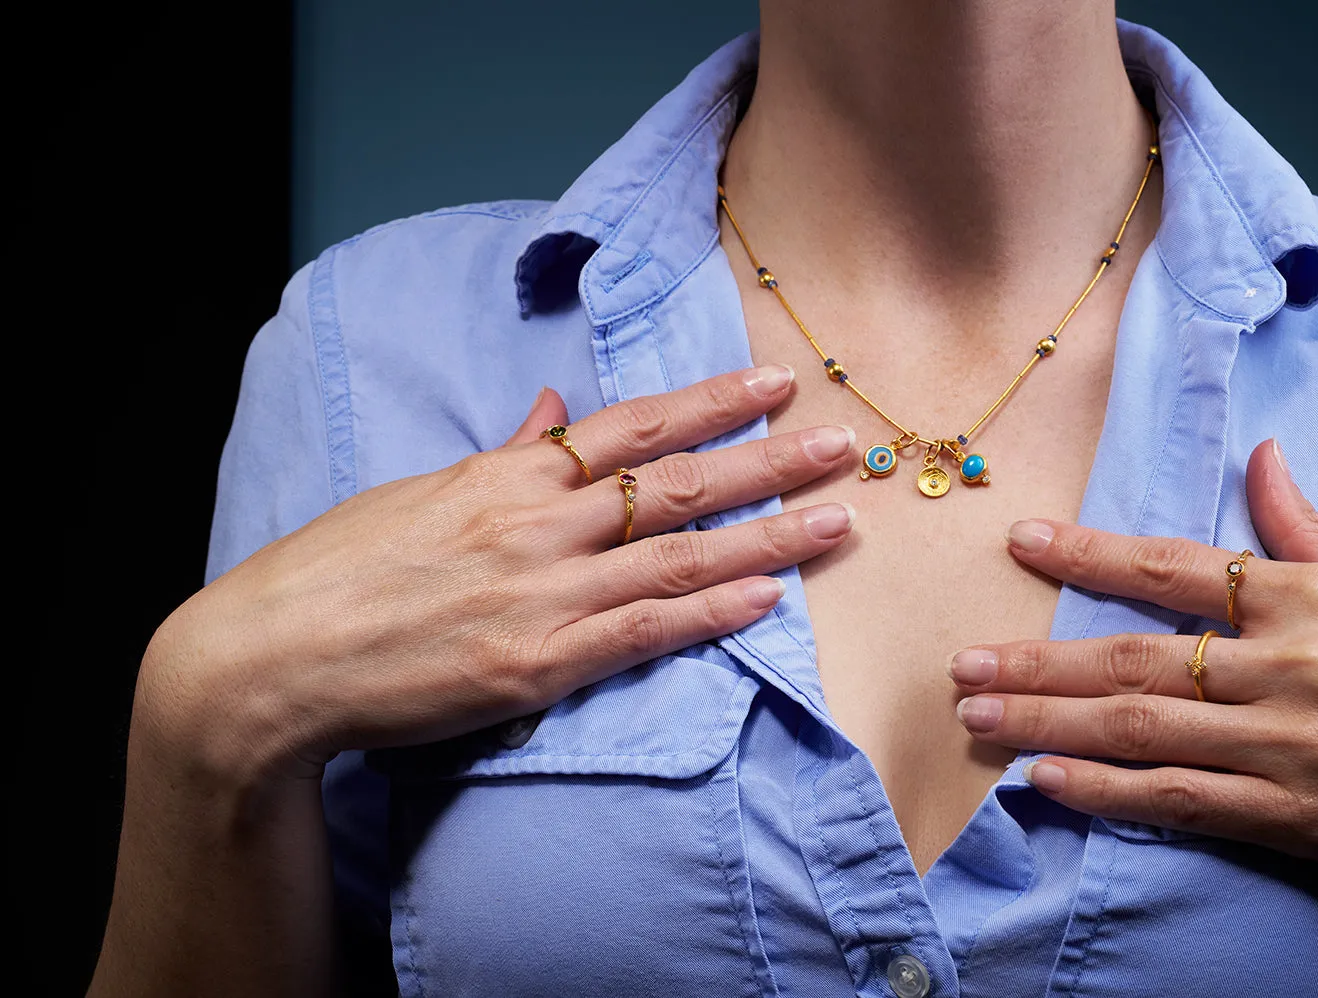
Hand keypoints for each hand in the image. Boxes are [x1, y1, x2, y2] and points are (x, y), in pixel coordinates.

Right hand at [138, 363, 855, 786]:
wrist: (275, 658)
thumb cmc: (339, 571)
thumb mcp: (421, 493)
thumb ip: (503, 455)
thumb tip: (550, 409)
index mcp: (508, 476)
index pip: (631, 425)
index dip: (711, 401)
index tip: (774, 382)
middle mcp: (537, 524)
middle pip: (677, 483)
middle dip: (768, 460)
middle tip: (843, 444)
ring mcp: (542, 593)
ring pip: (678, 555)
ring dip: (768, 537)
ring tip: (837, 521)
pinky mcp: (537, 663)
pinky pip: (642, 630)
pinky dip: (709, 613)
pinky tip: (767, 601)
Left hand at [948, 438, 1317, 887]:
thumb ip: (1306, 527)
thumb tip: (1261, 455)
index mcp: (1308, 597)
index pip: (1173, 566)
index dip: (1088, 553)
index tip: (1019, 542)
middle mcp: (1289, 665)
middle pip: (1136, 656)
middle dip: (1038, 660)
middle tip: (961, 663)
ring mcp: (1289, 744)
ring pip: (1142, 728)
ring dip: (1048, 721)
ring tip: (977, 715)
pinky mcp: (1299, 817)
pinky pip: (1183, 801)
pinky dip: (1109, 791)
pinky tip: (1046, 781)